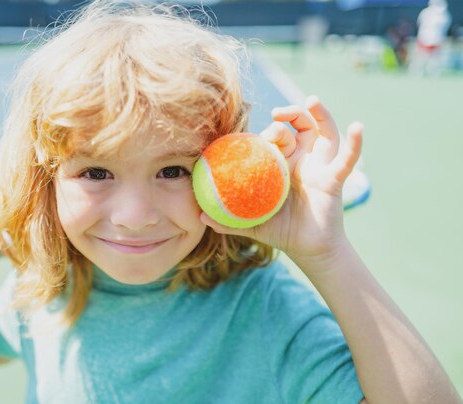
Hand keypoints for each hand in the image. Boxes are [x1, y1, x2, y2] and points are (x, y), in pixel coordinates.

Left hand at [201, 96, 362, 267]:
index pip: (275, 136)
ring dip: (320, 113)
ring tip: (312, 100)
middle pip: (299, 126)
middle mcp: (302, 159)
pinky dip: (356, 143)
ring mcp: (319, 166)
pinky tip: (359, 126)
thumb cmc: (281, 231)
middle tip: (277, 115)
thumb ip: (228, 220)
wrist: (308, 249)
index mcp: (281, 164)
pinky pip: (347, 158)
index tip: (258, 129)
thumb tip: (200, 219)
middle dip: (289, 116)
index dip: (268, 129)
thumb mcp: (251, 223)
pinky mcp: (334, 178)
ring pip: (323, 131)